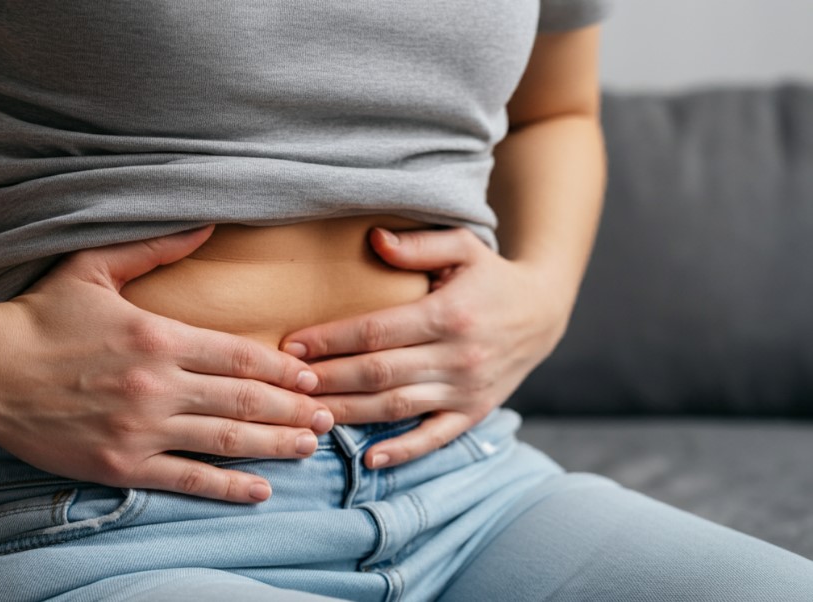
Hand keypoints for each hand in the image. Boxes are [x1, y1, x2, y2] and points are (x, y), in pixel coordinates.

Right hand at [0, 226, 332, 503]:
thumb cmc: (38, 316)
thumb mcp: (93, 268)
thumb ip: (154, 248)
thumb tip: (206, 223)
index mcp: (158, 336)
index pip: (239, 356)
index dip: (282, 369)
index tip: (310, 377)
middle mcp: (158, 386)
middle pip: (245, 400)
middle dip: (293, 409)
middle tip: (329, 416)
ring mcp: (140, 430)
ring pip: (226, 441)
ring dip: (276, 445)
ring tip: (310, 446)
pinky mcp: (121, 465)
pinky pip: (187, 478)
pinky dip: (228, 487)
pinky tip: (262, 490)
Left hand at [280, 227, 572, 469]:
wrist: (544, 312)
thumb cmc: (491, 276)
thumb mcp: (464, 246)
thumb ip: (420, 245)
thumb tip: (374, 239)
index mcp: (448, 314)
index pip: (376, 331)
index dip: (330, 340)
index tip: (292, 346)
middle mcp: (457, 356)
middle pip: (378, 372)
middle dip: (327, 379)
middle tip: (286, 383)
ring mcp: (466, 389)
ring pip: (396, 406)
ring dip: (349, 412)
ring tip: (308, 414)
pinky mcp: (474, 412)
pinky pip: (435, 437)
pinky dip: (403, 451)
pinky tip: (370, 457)